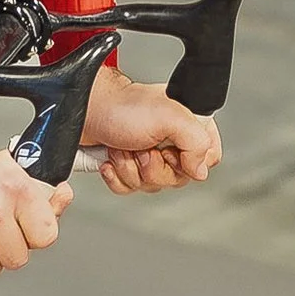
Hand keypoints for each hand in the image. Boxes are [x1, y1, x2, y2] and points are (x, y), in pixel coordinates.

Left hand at [80, 65, 221, 194]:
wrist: (87, 110)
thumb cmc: (123, 107)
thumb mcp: (170, 116)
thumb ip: (196, 142)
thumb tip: (201, 171)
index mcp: (188, 126)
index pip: (207, 159)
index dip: (188, 161)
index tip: (169, 149)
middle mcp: (172, 141)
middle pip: (177, 178)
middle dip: (152, 166)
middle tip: (141, 145)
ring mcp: (149, 155)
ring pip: (151, 185)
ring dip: (130, 168)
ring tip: (123, 147)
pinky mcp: (127, 165)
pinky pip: (129, 188)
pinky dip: (116, 176)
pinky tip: (111, 159)